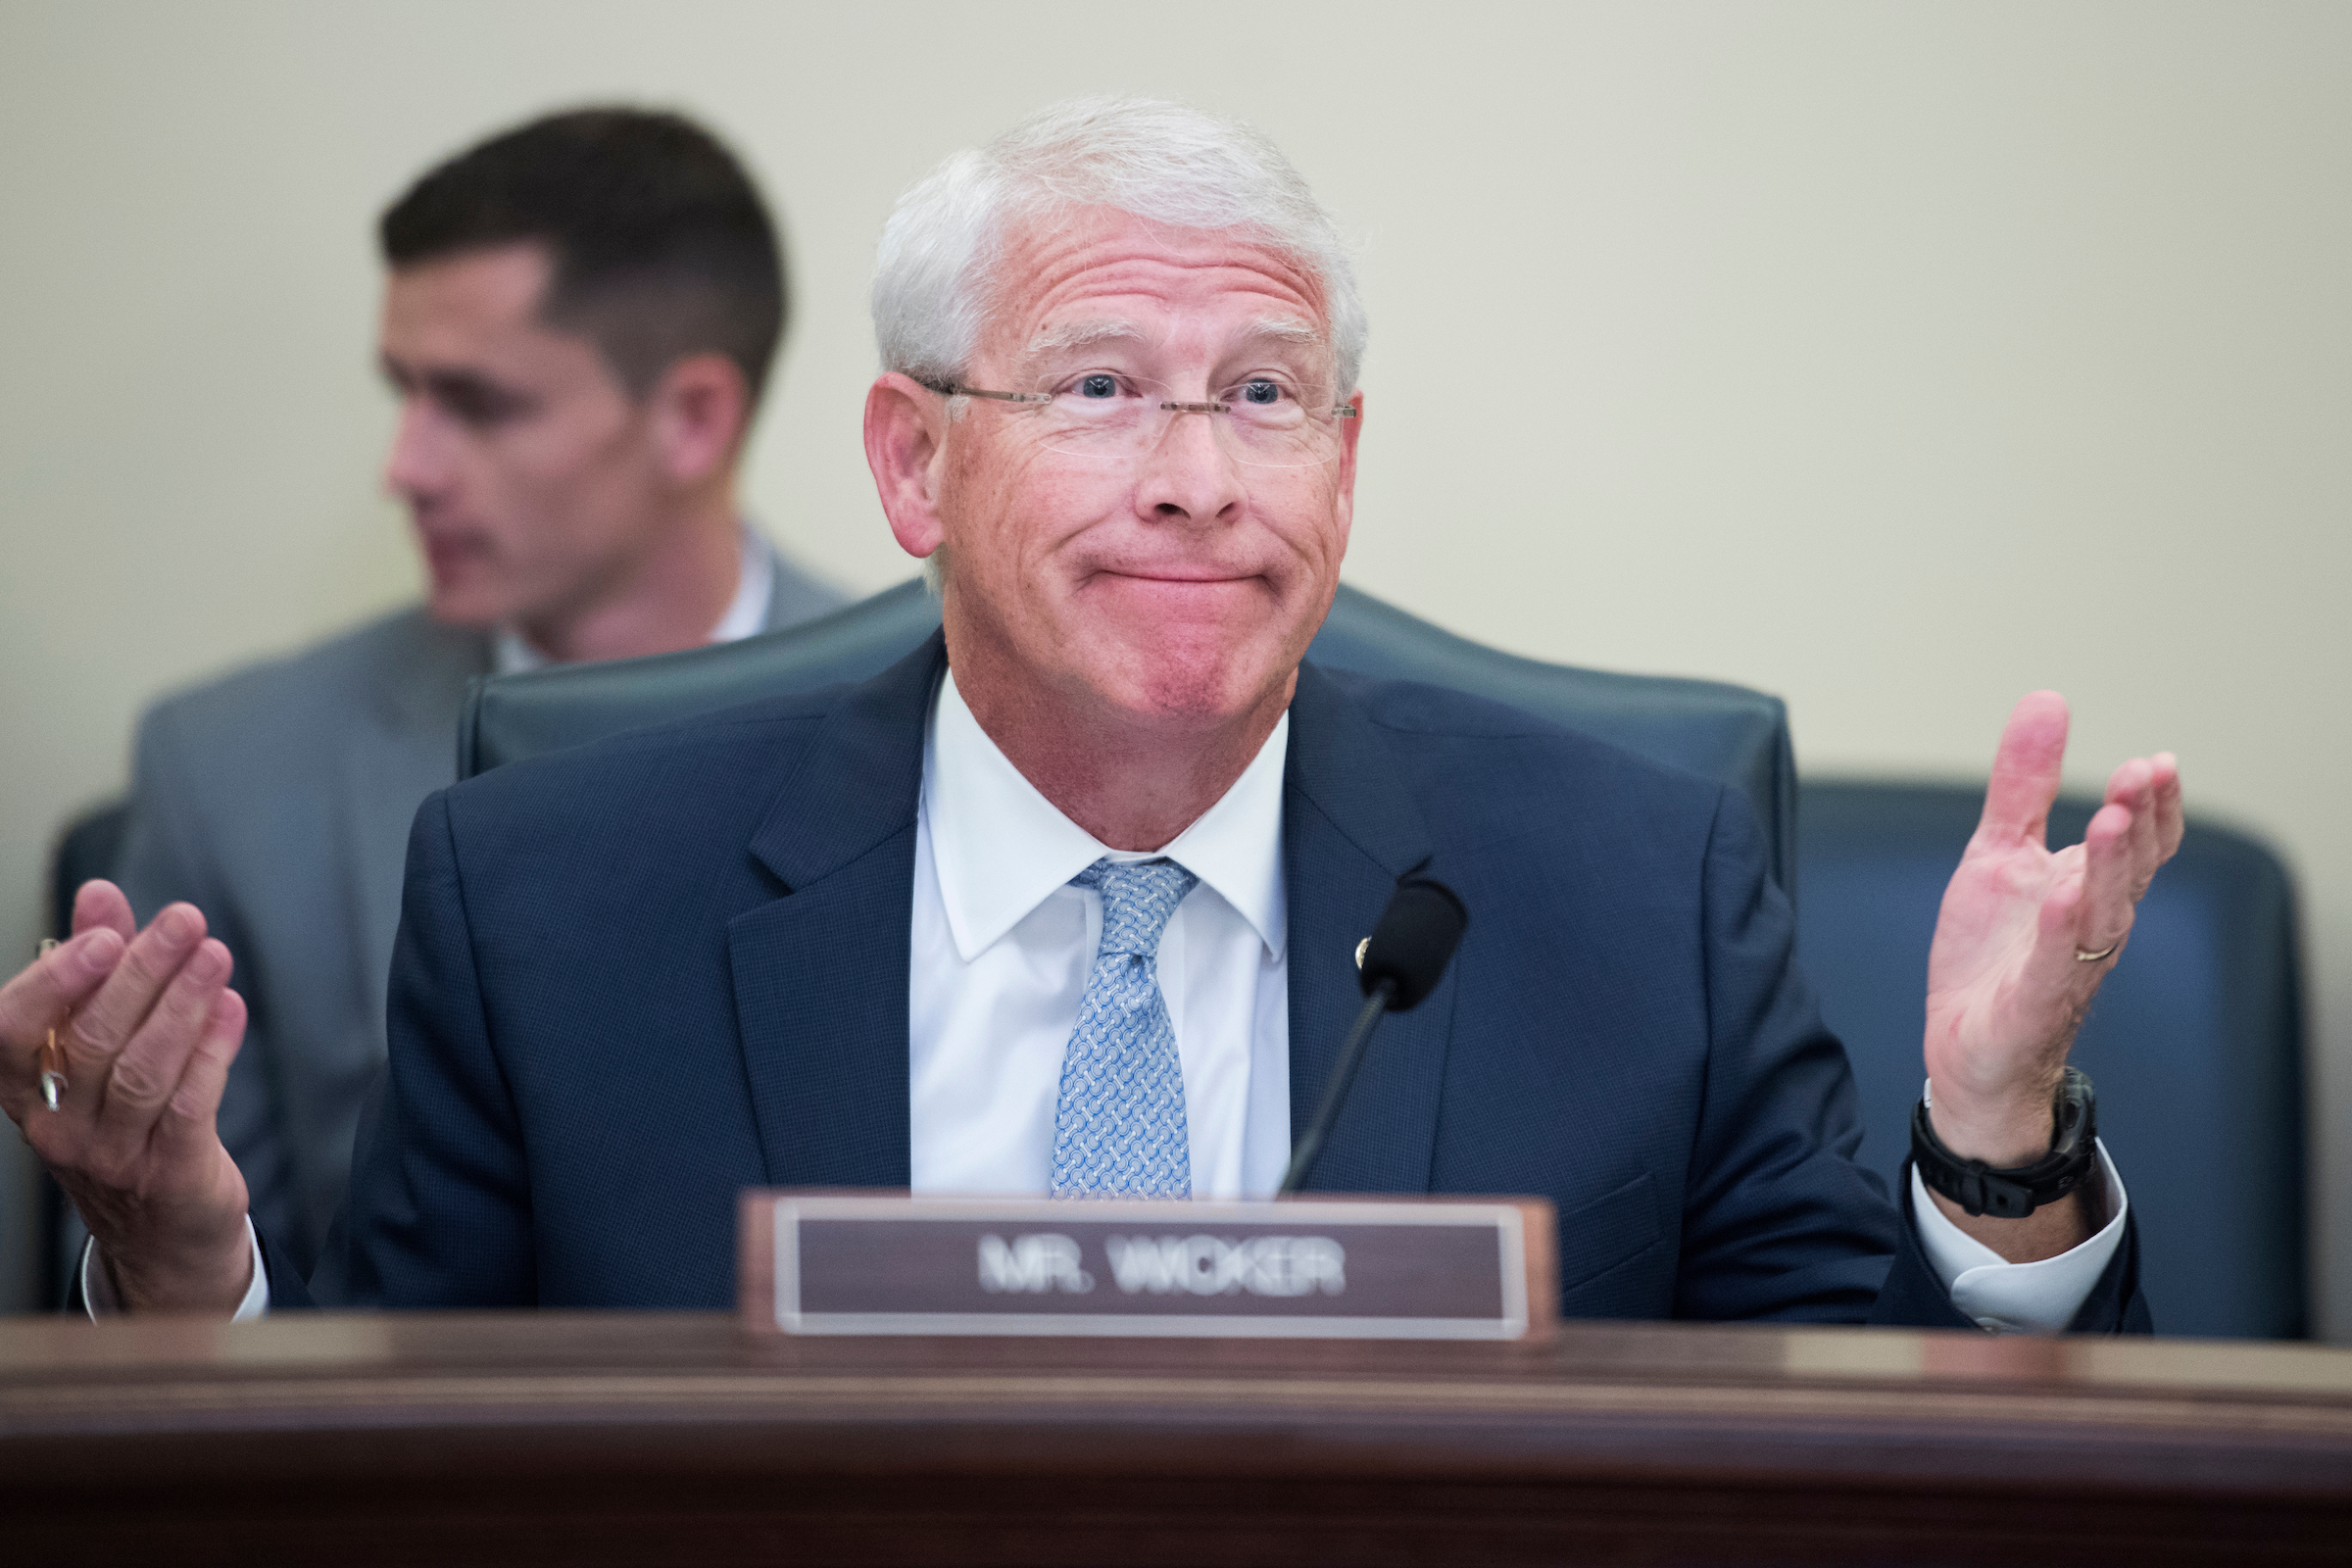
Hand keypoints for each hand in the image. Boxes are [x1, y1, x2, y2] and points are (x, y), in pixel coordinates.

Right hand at [0, 881, 253, 1311]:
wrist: (162, 1235)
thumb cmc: (125, 1122)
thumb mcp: (97, 1048)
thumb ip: (96, 970)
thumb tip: (98, 894)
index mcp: (24, 1089)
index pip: (9, 1033)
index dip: (54, 981)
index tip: (105, 933)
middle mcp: (56, 1125)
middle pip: (92, 1039)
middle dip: (143, 972)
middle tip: (184, 921)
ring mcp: (110, 1155)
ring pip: (142, 1070)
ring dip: (184, 1004)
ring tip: (216, 954)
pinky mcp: (170, 1174)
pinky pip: (189, 1105)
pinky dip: (213, 1050)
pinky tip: (233, 1008)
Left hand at [1919, 693, 2180, 1254]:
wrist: (1964, 1049)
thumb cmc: (1993, 956)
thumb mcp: (1997, 853)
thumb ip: (2023, 785)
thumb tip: (2048, 702)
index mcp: (2089, 888)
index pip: (2141, 841)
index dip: (2155, 804)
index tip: (2157, 760)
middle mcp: (2091, 925)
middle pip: (2129, 867)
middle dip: (2140, 819)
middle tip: (2144, 771)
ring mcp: (2067, 964)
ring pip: (2103, 911)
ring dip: (2111, 864)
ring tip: (2113, 816)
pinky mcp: (2033, 1002)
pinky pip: (2057, 964)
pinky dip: (2063, 929)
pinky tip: (2064, 895)